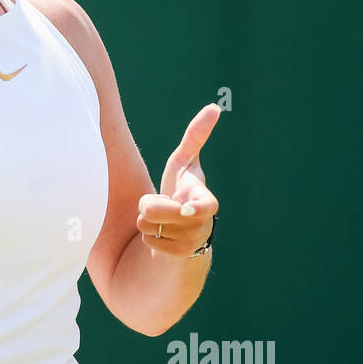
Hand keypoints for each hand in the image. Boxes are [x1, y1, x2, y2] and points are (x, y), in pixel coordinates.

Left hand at [137, 103, 220, 256]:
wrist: (177, 225)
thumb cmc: (180, 187)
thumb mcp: (183, 162)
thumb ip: (196, 136)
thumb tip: (215, 107)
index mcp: (206, 201)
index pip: (206, 206)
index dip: (194, 208)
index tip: (186, 209)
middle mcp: (202, 223)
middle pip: (160, 213)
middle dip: (151, 204)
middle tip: (158, 201)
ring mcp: (191, 242)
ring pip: (150, 227)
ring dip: (147, 220)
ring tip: (159, 218)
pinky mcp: (178, 256)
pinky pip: (149, 241)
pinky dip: (148, 235)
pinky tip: (159, 233)